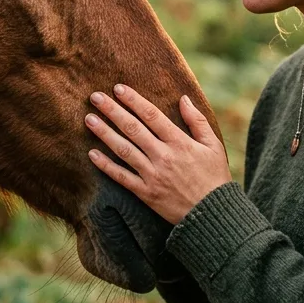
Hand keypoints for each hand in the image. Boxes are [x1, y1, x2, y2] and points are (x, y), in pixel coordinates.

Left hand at [85, 84, 231, 224]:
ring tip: (89, 119)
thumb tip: (183, 98)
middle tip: (95, 97)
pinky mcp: (146, 193)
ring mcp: (153, 175)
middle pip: (133, 129)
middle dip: (112, 111)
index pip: (151, 115)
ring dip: (104, 133)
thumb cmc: (214, 177)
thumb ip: (197, 121)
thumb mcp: (213, 146)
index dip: (133, 100)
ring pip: (123, 150)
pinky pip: (122, 177)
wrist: (212, 214)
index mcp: (179, 142)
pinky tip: (92, 154)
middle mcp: (163, 156)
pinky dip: (106, 166)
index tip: (118, 88)